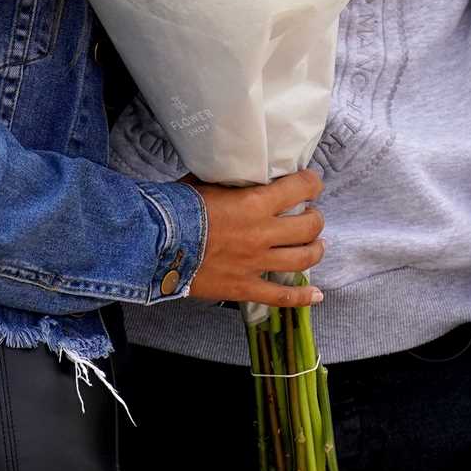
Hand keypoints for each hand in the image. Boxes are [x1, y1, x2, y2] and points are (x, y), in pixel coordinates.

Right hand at [188, 170, 323, 307]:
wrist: (155, 244)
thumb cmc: (176, 208)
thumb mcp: (205, 181)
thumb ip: (228, 180)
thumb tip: (237, 174)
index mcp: (254, 203)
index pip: (300, 189)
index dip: (312, 183)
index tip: (312, 183)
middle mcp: (262, 233)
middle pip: (308, 227)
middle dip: (315, 218)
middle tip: (310, 215)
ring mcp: (256, 264)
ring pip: (302, 259)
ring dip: (315, 250)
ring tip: (316, 245)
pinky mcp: (245, 287)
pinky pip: (281, 296)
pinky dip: (302, 297)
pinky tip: (316, 294)